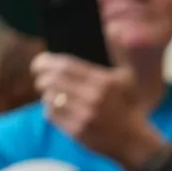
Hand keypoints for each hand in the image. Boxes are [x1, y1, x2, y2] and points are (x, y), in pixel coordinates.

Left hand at [32, 53, 165, 170]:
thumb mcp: (127, 79)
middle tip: (39, 78)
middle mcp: (93, 98)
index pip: (66, 65)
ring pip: (50, 97)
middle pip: (54, 80)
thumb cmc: (128, 107)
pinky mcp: (77, 131)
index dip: (47, 62)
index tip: (39, 62)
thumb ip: (120, 54)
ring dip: (45, 93)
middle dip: (41, 77)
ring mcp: (84, 115)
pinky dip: (49, 109)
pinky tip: (55, 108)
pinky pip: (52, 115)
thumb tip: (115, 28)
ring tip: (49, 93)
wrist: (133, 142)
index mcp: (103, 82)